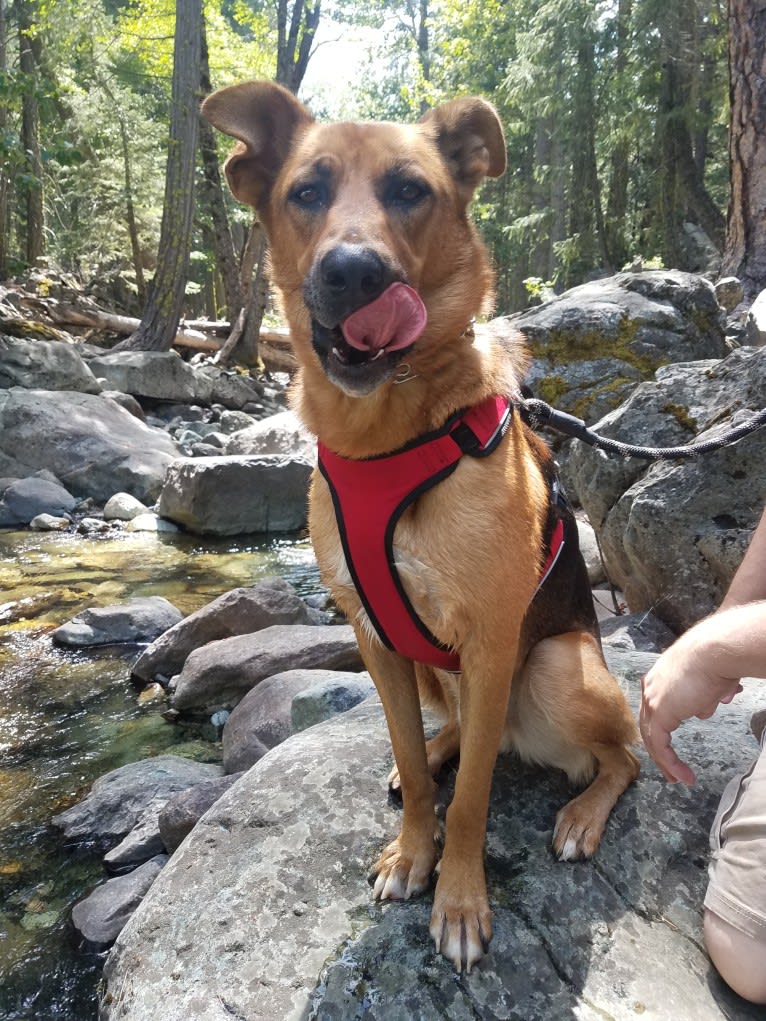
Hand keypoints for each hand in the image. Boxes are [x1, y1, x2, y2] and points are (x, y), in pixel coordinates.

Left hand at [639, 625, 742, 784]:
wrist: (714, 652)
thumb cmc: (717, 661)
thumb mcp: (710, 683)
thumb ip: (706, 697)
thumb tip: (709, 706)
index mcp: (658, 679)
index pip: (654, 711)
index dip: (661, 732)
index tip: (670, 749)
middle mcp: (650, 688)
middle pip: (649, 726)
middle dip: (659, 751)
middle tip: (670, 771)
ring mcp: (652, 700)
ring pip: (652, 738)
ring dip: (665, 762)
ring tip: (679, 779)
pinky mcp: (660, 712)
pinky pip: (659, 745)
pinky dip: (669, 763)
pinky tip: (682, 775)